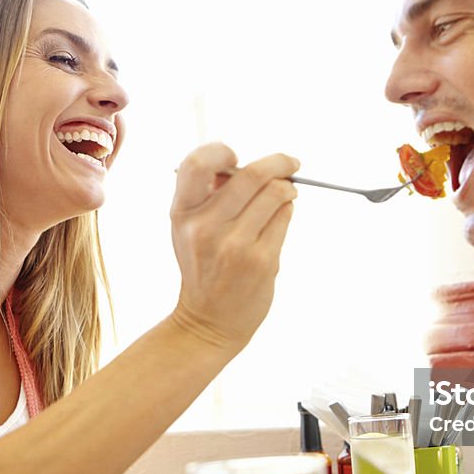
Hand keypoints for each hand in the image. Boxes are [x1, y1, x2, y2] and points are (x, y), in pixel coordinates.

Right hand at [170, 143, 298, 350]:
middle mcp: (206, 227)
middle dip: (278, 163)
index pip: (198, 164)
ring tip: (285, 195)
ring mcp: (235, 245)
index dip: (221, 152)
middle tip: (290, 164)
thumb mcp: (189, 230)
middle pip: (252, 175)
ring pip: (275, 194)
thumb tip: (241, 164)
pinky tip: (280, 217)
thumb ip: (208, 195)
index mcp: (183, 214)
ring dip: (287, 189)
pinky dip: (287, 210)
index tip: (237, 155)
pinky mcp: (261, 260)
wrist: (208, 321)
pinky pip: (284, 218)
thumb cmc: (203, 268)